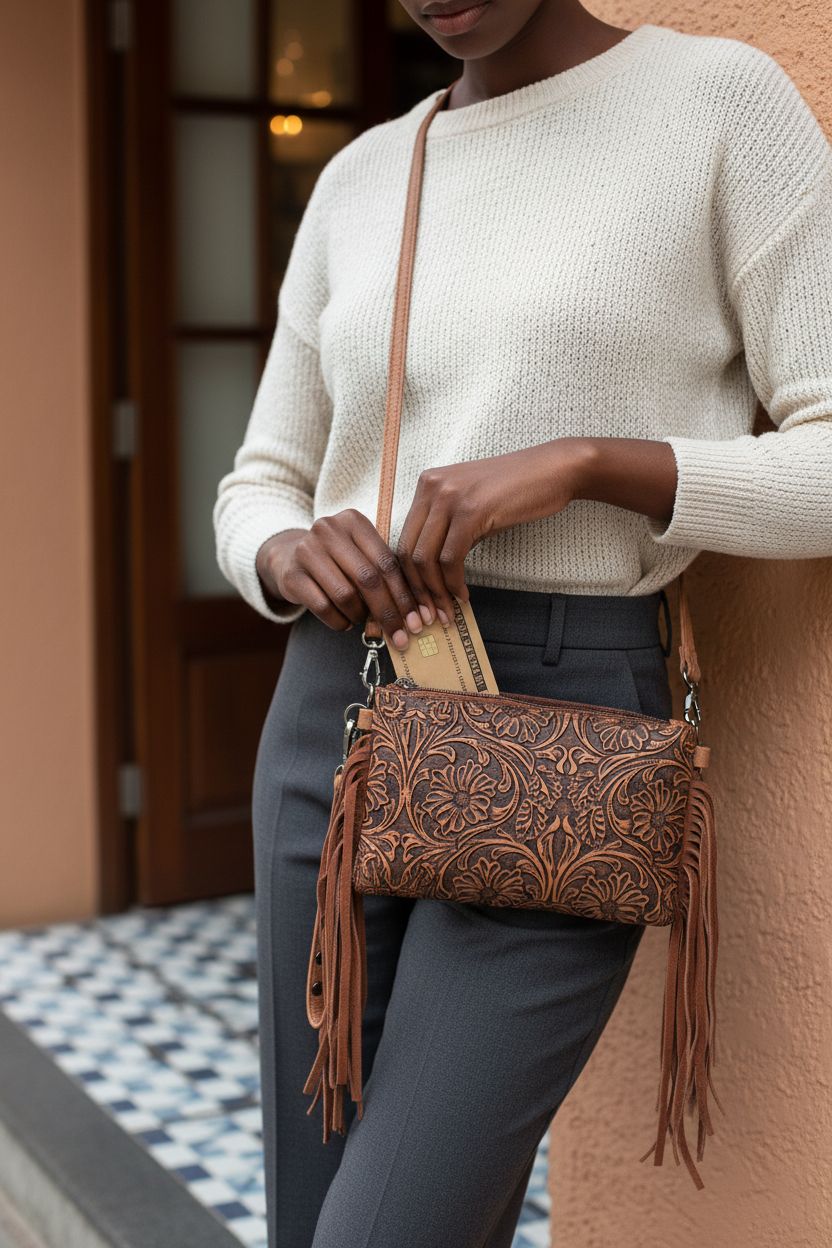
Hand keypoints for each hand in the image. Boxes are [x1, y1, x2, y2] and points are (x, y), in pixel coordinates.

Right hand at [255, 513, 436, 648]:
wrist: (290, 558)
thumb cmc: (339, 560)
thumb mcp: (362, 555)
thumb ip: (386, 577)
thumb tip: (416, 615)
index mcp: (354, 521)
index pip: (387, 562)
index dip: (405, 596)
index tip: (418, 621)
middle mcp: (328, 529)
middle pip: (368, 579)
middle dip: (388, 612)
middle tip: (400, 637)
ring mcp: (306, 550)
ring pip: (345, 595)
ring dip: (360, 616)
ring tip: (363, 621)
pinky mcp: (291, 575)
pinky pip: (324, 608)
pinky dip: (340, 622)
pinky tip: (345, 622)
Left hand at [396, 439, 592, 618]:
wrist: (554, 470)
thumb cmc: (518, 490)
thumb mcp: (472, 507)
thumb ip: (449, 532)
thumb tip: (434, 574)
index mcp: (427, 484)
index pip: (404, 538)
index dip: (408, 577)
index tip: (419, 602)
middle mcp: (432, 487)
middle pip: (408, 551)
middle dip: (417, 591)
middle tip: (429, 616)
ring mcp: (449, 497)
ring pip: (425, 558)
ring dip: (435, 592)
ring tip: (447, 612)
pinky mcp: (470, 510)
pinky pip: (450, 558)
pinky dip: (454, 583)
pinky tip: (463, 595)